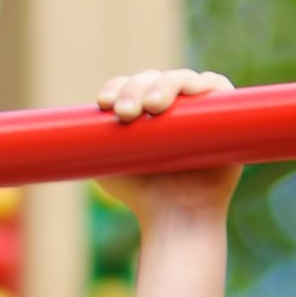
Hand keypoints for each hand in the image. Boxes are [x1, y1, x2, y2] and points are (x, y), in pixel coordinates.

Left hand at [92, 68, 242, 225]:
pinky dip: (207, 84)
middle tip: (127, 112)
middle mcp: (170, 105)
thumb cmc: (141, 195)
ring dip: (167, 85)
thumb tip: (69, 129)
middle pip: (152, 79)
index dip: (117, 87)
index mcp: (142, 111)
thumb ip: (92, 146)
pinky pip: (218, 87)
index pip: (129, 86)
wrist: (175, 217)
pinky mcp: (226, 113)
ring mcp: (198, 107)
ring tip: (153, 106)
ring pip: (182, 79)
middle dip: (137, 89)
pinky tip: (195, 91)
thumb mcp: (106, 168)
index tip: (104, 103)